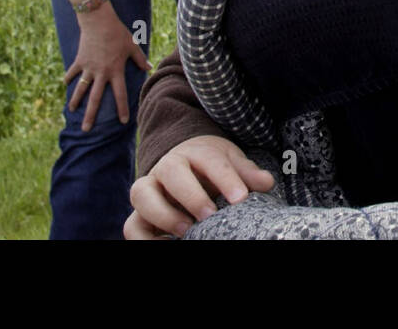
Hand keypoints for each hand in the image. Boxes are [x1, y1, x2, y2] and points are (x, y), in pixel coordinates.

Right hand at [64, 5, 150, 131]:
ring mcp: (88, 68)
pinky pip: (73, 72)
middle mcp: (101, 73)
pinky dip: (69, 78)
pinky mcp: (79, 60)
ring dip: (76, 101)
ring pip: (81, 89)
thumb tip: (150, 68)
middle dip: (90, 116)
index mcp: (115, 71)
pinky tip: (65, 84)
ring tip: (71, 111)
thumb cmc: (118, 33)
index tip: (123, 121)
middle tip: (86, 130)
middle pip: (95, 99)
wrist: (98, 21)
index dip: (122, 108)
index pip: (120, 94)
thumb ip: (140, 59)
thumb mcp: (132, 46)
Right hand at [124, 135, 275, 238]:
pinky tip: (169, 244)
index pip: (209, 160)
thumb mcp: (231, 163)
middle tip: (210, 215)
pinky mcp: (139, 213)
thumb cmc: (211, 167)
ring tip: (186, 231)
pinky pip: (132, 226)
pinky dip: (144, 239)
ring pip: (142, 194)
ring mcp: (150, 188)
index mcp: (194, 152)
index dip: (225, 178)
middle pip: (172, 172)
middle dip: (191, 194)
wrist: (183, 163)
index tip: (240, 197)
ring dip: (163, 214)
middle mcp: (168, 167)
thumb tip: (265, 182)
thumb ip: (247, 173)